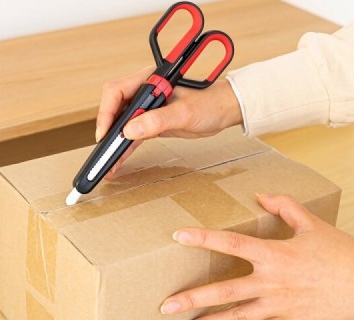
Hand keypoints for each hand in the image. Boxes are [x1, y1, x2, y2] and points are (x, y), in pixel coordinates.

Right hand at [96, 66, 241, 176]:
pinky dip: (127, 147)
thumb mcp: (184, 112)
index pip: (117, 91)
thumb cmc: (209, 103)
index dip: (107, 111)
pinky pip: (134, 134)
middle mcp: (145, 91)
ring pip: (123, 123)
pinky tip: (120, 159)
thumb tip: (130, 130)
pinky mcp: (152, 121)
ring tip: (109, 162)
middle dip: (107, 129)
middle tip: (104, 150)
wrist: (224, 111)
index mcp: (150, 80)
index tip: (106, 132)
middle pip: (115, 108)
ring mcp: (148, 107)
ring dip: (115, 142)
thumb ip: (158, 120)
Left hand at [161, 194, 353, 319]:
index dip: (203, 239)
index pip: (231, 244)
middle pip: (225, 292)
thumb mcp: (312, 224)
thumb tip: (261, 196)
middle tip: (166, 305)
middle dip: (194, 299)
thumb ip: (285, 206)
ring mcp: (278, 306)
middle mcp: (270, 283)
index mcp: (274, 254)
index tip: (178, 235)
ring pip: (237, 318)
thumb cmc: (341, 254)